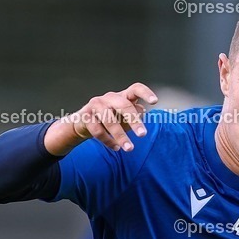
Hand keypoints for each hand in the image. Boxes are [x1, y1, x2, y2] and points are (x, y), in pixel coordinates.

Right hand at [44, 83, 158, 155]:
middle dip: (134, 121)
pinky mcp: (86, 116)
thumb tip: (142, 111)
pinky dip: (108, 141)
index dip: (145, 93)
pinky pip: (98, 130)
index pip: (135, 89)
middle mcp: (109, 98)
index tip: (155, 101)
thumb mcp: (124, 118)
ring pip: (110, 120)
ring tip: (130, 149)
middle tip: (143, 135)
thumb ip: (134, 115)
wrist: (84, 124)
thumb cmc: (110, 120)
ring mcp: (96, 105)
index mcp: (122, 97)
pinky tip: (116, 148)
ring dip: (120, 136)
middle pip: (123, 105)